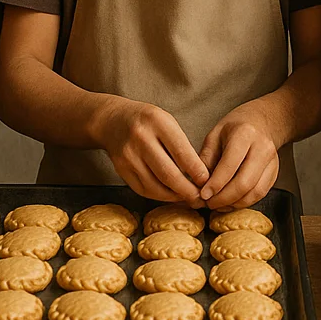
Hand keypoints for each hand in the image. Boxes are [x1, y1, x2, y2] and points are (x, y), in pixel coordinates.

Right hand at [95, 98, 210, 203]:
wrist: (113, 121)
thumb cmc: (148, 122)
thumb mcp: (167, 122)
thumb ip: (182, 145)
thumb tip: (201, 176)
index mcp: (158, 122)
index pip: (182, 152)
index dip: (197, 171)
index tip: (207, 181)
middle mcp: (141, 138)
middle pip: (168, 174)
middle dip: (187, 190)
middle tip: (200, 198)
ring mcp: (128, 156)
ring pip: (155, 186)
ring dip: (174, 197)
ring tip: (188, 198)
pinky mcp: (121, 169)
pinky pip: (143, 190)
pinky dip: (160, 196)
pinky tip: (171, 196)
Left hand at [198, 106, 281, 209]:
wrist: (261, 122)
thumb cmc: (235, 128)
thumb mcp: (214, 135)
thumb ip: (205, 159)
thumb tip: (198, 185)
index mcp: (245, 134)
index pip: (230, 165)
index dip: (215, 184)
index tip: (203, 194)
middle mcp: (262, 148)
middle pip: (245, 182)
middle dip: (224, 198)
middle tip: (209, 203)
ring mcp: (272, 161)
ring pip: (254, 192)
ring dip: (234, 203)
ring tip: (218, 204)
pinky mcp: (274, 173)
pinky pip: (260, 194)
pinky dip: (244, 202)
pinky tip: (230, 202)